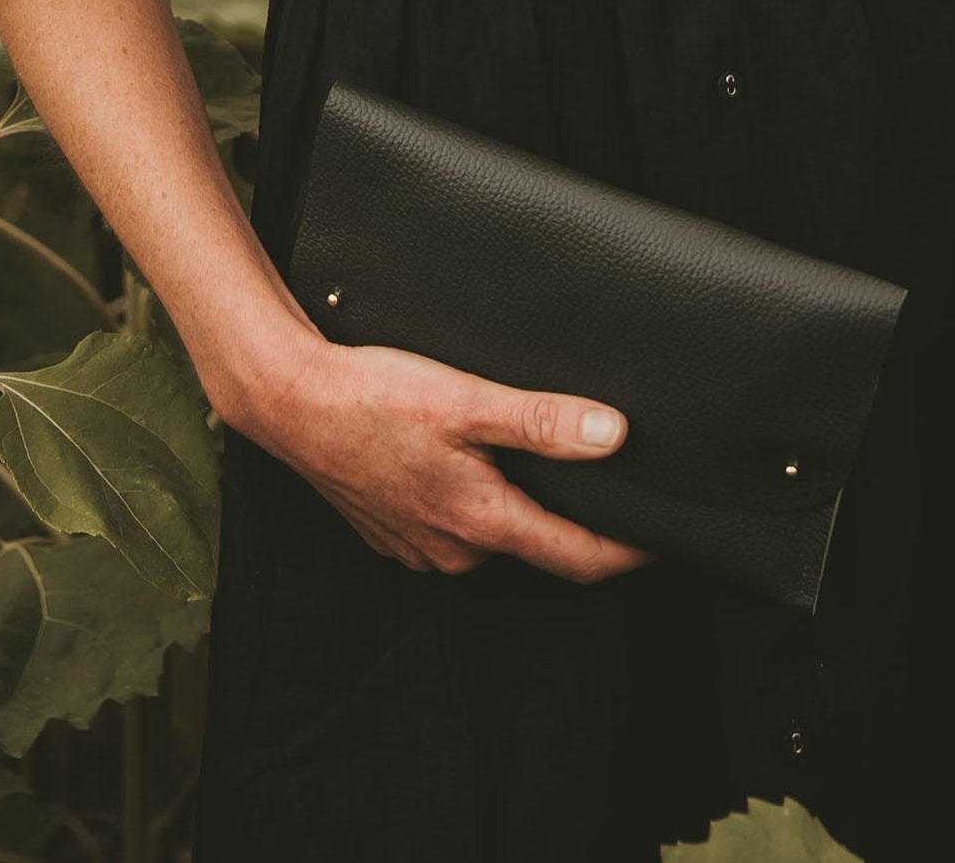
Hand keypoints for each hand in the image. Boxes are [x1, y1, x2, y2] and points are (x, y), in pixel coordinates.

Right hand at [235, 332, 654, 582]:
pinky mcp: (395, 532)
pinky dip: (475, 500)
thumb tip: (614, 435)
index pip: (579, 558)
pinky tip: (468, 459)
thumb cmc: (374, 395)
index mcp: (482, 522)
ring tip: (536, 455)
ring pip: (494, 533)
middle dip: (572, 514)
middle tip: (604, 473)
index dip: (628, 550)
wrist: (291, 401)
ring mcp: (421, 547)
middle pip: (538, 544)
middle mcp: (455, 550)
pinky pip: (455, 526)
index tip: (664, 535)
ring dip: (518, 503)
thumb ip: (543, 422)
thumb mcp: (468, 399)